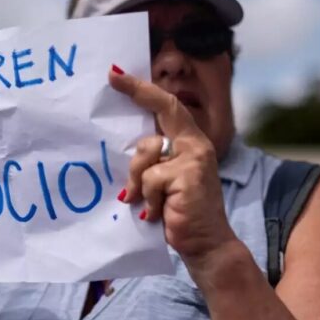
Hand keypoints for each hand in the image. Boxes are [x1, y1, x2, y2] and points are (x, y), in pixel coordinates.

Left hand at [109, 66, 236, 263]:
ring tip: (147, 201)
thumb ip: (153, 161)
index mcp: (189, 143)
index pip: (168, 107)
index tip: (118, 75)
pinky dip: (148, 199)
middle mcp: (195, 145)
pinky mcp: (187, 176)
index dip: (144, 90)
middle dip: (137, 91)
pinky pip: (149, 179)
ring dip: (138, 180)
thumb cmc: (180, 213)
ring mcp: (194, 159)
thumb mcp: (164, 181)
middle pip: (164, 109)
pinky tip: (157, 213)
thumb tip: (122, 148)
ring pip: (146, 152)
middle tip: (113, 78)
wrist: (206, 244)